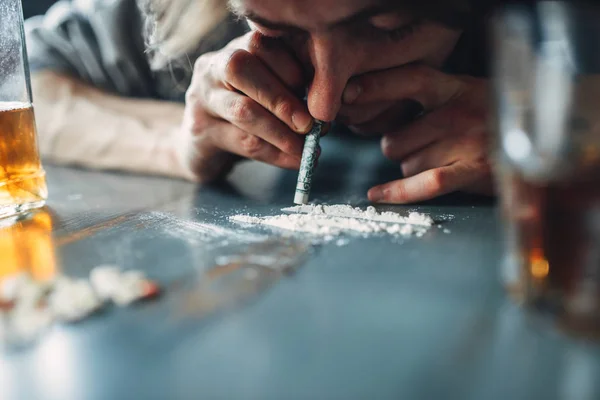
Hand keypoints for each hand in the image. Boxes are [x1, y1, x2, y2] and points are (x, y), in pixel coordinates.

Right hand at [177, 31, 314, 182]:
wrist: (201, 145)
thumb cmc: (246, 113)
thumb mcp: (267, 92)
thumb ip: (290, 90)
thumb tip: (326, 110)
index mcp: (235, 48)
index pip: (261, 44)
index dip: (292, 68)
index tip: (317, 93)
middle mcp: (213, 67)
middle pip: (242, 69)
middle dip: (282, 99)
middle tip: (311, 125)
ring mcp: (202, 98)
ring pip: (243, 110)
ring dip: (281, 132)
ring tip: (306, 148)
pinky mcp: (201, 132)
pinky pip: (242, 142)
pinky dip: (275, 154)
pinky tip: (294, 161)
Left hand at [342, 64, 493, 202]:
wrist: (543, 144)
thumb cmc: (495, 121)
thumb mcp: (468, 96)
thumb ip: (433, 102)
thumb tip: (386, 116)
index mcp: (455, 89)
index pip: (409, 80)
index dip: (377, 86)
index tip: (349, 95)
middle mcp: (456, 113)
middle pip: (395, 138)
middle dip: (397, 149)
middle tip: (418, 148)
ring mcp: (463, 143)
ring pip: (406, 163)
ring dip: (411, 168)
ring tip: (440, 161)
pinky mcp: (470, 172)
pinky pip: (422, 183)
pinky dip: (397, 192)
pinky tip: (378, 194)